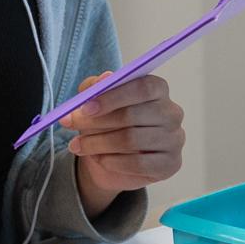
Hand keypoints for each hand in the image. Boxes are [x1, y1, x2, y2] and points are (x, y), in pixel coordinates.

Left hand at [65, 71, 183, 203]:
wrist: (110, 161)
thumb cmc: (106, 124)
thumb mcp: (94, 102)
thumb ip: (95, 88)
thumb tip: (102, 79)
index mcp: (158, 89)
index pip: (142, 87)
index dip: (112, 96)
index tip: (85, 107)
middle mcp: (171, 112)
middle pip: (133, 115)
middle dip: (96, 122)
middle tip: (70, 125)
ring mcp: (174, 139)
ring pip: (131, 140)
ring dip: (98, 143)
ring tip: (77, 146)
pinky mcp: (171, 164)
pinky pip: (138, 163)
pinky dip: (112, 161)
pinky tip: (99, 159)